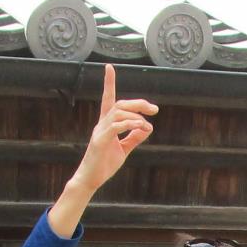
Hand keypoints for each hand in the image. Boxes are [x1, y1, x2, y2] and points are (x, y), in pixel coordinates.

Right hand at [68, 65, 156, 196]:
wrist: (90, 180)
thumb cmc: (104, 164)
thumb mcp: (124, 149)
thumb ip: (134, 137)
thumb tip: (148, 127)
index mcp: (107, 124)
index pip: (108, 99)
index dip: (109, 83)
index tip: (109, 67)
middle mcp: (102, 124)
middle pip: (119, 104)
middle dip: (138, 103)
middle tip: (155, 109)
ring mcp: (100, 132)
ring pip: (118, 113)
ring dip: (136, 116)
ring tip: (147, 126)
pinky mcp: (100, 141)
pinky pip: (115, 127)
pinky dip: (130, 124)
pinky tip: (140, 127)